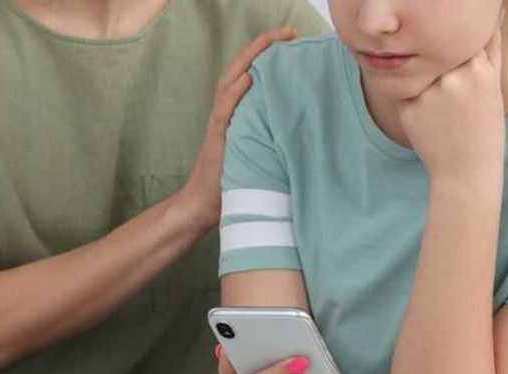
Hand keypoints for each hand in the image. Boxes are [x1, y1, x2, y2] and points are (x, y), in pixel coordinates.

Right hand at [178, 28, 296, 230]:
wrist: (204, 207)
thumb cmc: (234, 184)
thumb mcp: (257, 153)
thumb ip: (270, 136)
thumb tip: (304, 128)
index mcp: (236, 113)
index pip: (250, 75)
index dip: (268, 55)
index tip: (292, 40)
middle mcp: (226, 112)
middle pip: (241, 69)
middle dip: (263, 47)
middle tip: (289, 32)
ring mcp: (219, 124)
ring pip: (231, 81)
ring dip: (250, 59)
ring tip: (271, 42)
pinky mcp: (216, 138)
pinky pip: (225, 109)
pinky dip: (236, 91)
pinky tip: (249, 76)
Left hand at [399, 31, 505, 179]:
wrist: (466, 173)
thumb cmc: (484, 132)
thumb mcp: (494, 90)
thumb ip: (490, 54)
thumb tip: (488, 27)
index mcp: (479, 69)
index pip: (460, 49)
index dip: (462, 66)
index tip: (466, 89)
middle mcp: (453, 77)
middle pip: (440, 61)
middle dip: (445, 78)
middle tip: (456, 109)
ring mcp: (429, 92)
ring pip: (423, 77)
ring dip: (429, 90)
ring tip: (445, 118)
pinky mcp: (408, 107)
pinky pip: (408, 94)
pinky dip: (416, 107)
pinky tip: (431, 126)